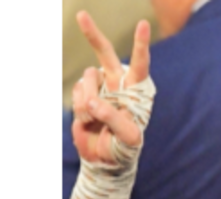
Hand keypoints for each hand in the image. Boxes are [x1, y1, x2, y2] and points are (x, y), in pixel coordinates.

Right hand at [70, 12, 151, 164]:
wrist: (104, 161)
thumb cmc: (124, 150)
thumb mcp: (128, 139)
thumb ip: (114, 119)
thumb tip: (93, 102)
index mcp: (137, 90)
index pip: (141, 64)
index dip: (140, 45)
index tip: (143, 24)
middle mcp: (118, 84)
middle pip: (105, 54)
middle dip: (92, 34)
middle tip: (80, 14)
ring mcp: (99, 88)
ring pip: (87, 77)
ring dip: (87, 99)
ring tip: (93, 119)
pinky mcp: (83, 96)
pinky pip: (77, 93)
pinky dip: (80, 108)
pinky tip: (87, 120)